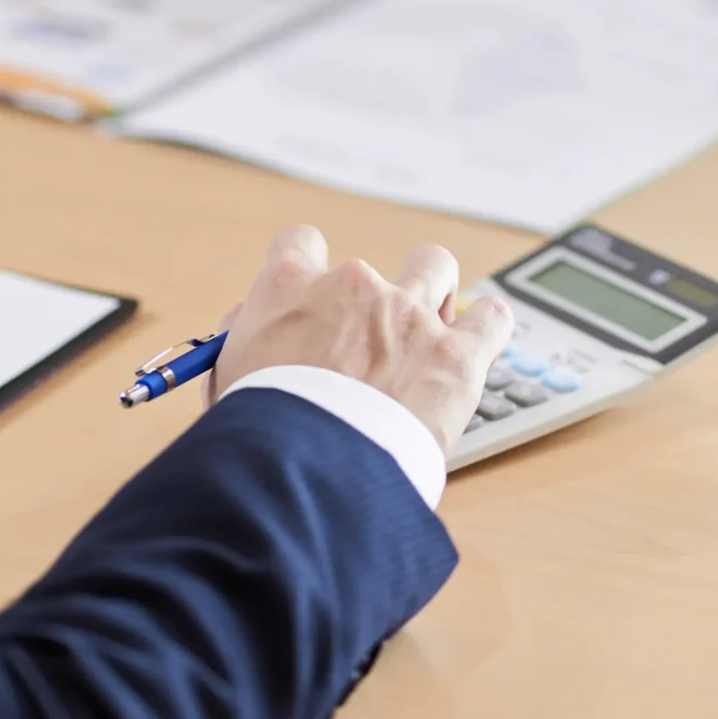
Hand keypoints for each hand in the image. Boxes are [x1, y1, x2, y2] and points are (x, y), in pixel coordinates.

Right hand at [211, 226, 514, 453]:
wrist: (304, 474)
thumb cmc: (257, 435)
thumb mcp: (226, 380)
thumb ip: (243, 341)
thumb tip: (250, 323)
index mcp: (289, 286)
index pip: (299, 244)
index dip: (307, 271)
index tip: (311, 302)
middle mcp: (350, 287)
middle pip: (366, 268)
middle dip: (366, 302)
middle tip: (362, 349)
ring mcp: (408, 315)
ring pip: (435, 269)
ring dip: (431, 295)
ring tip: (425, 337)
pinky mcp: (455, 354)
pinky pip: (490, 317)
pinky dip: (485, 327)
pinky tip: (476, 345)